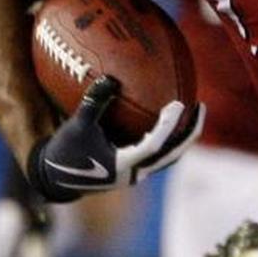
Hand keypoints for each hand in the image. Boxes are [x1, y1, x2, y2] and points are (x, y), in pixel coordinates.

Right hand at [26, 77, 204, 201]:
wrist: (56, 178)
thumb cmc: (65, 151)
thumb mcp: (76, 125)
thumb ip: (94, 102)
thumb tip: (109, 78)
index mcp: (123, 165)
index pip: (153, 146)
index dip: (167, 126)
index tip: (178, 104)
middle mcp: (135, 173)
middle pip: (172, 155)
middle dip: (189, 133)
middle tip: (201, 107)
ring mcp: (136, 174)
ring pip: (168, 157)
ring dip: (182, 137)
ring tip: (193, 113)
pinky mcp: (133, 171)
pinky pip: (157, 154)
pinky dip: (167, 137)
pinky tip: (169, 117)